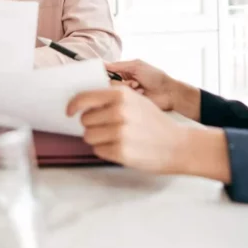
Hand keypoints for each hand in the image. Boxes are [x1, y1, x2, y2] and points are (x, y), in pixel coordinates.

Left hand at [67, 85, 188, 172]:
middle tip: (109, 128)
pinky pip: (98, 151)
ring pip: (88, 137)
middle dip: (92, 125)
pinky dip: (106, 151)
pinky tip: (122, 148)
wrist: (178, 145)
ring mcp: (120, 132)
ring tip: (117, 139)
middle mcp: (119, 112)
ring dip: (98, 139)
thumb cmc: (155, 123)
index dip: (73, 106)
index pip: (84, 98)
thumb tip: (85, 100)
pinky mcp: (121, 152)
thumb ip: (113, 97)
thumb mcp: (137, 100)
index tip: (69, 112)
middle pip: (84, 121)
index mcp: (121, 95)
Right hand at [106, 59, 200, 120]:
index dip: (104, 73)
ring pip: (115, 91)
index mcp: (124, 71)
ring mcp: (126, 93)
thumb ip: (119, 65)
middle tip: (133, 81)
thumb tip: (103, 64)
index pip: (108, 71)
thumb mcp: (137, 66)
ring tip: (139, 87)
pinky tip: (141, 93)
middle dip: (119, 81)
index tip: (101, 73)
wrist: (169, 93)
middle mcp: (123, 82)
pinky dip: (131, 95)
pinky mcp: (129, 103)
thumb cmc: (155, 76)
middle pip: (109, 82)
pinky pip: (121, 100)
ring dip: (127, 88)